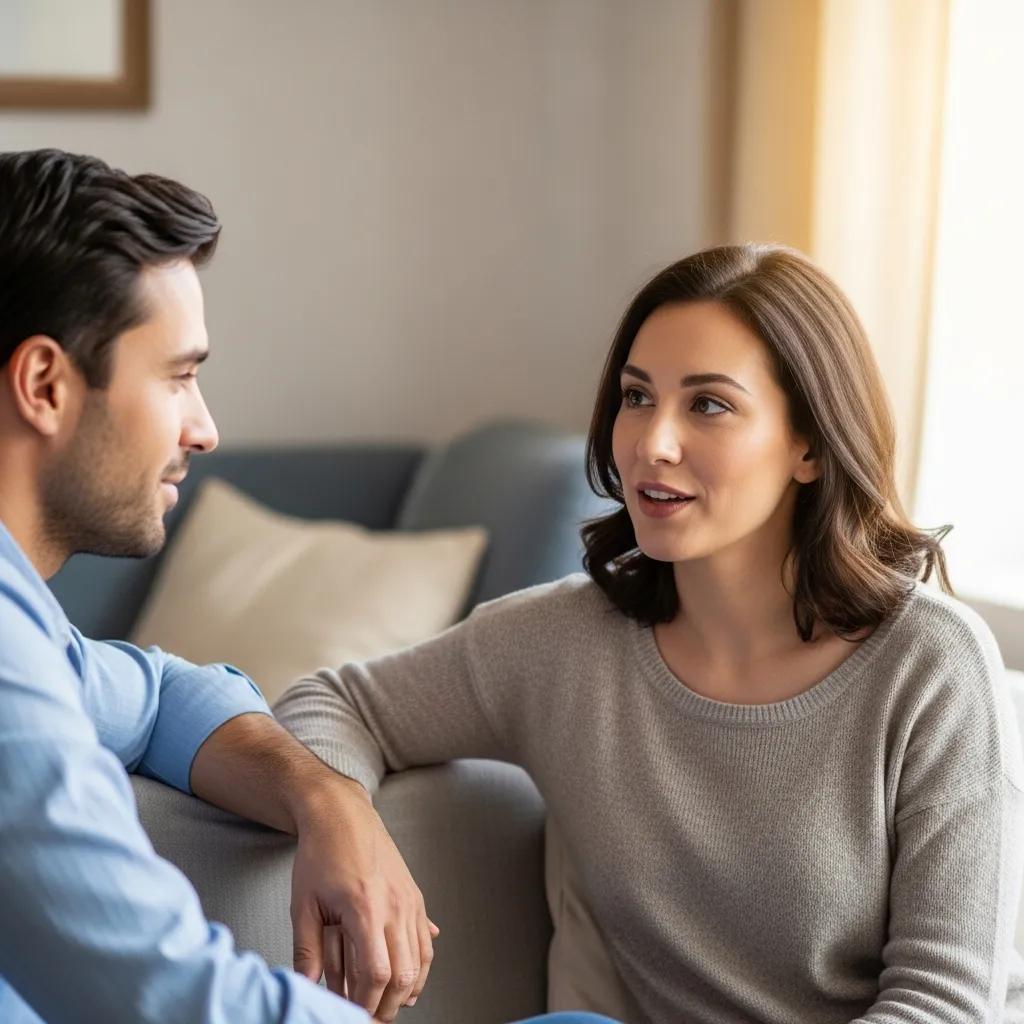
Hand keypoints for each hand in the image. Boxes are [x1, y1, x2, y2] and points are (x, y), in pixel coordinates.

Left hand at [290, 776, 439, 1020]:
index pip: (376, 973)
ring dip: (408, 989)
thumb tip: (307, 987)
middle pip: (404, 973)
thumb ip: (307, 950)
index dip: (365, 1002)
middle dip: (388, 1005)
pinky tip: (407, 978)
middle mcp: (394, 905)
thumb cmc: (320, 854)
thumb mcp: (303, 903)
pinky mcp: (414, 895)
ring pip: (422, 959)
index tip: (352, 1014)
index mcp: (365, 907)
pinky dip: (420, 965)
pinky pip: (425, 939)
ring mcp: (409, 899)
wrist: (342, 813)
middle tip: (371, 1017)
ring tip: (389, 1004)